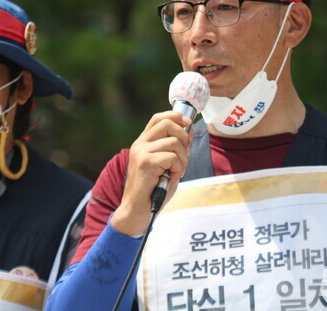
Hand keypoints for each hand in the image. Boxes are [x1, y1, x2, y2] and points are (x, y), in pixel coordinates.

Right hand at [111, 111, 192, 235]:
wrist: (137, 211)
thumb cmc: (153, 190)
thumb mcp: (167, 165)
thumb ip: (176, 148)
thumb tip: (190, 131)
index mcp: (143, 143)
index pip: (158, 118)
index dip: (175, 116)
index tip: (187, 123)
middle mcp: (140, 144)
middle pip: (168, 124)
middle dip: (184, 138)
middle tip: (184, 156)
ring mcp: (141, 152)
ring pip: (174, 142)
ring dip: (183, 159)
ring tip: (176, 172)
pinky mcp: (146, 162)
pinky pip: (173, 157)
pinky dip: (178, 168)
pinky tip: (170, 178)